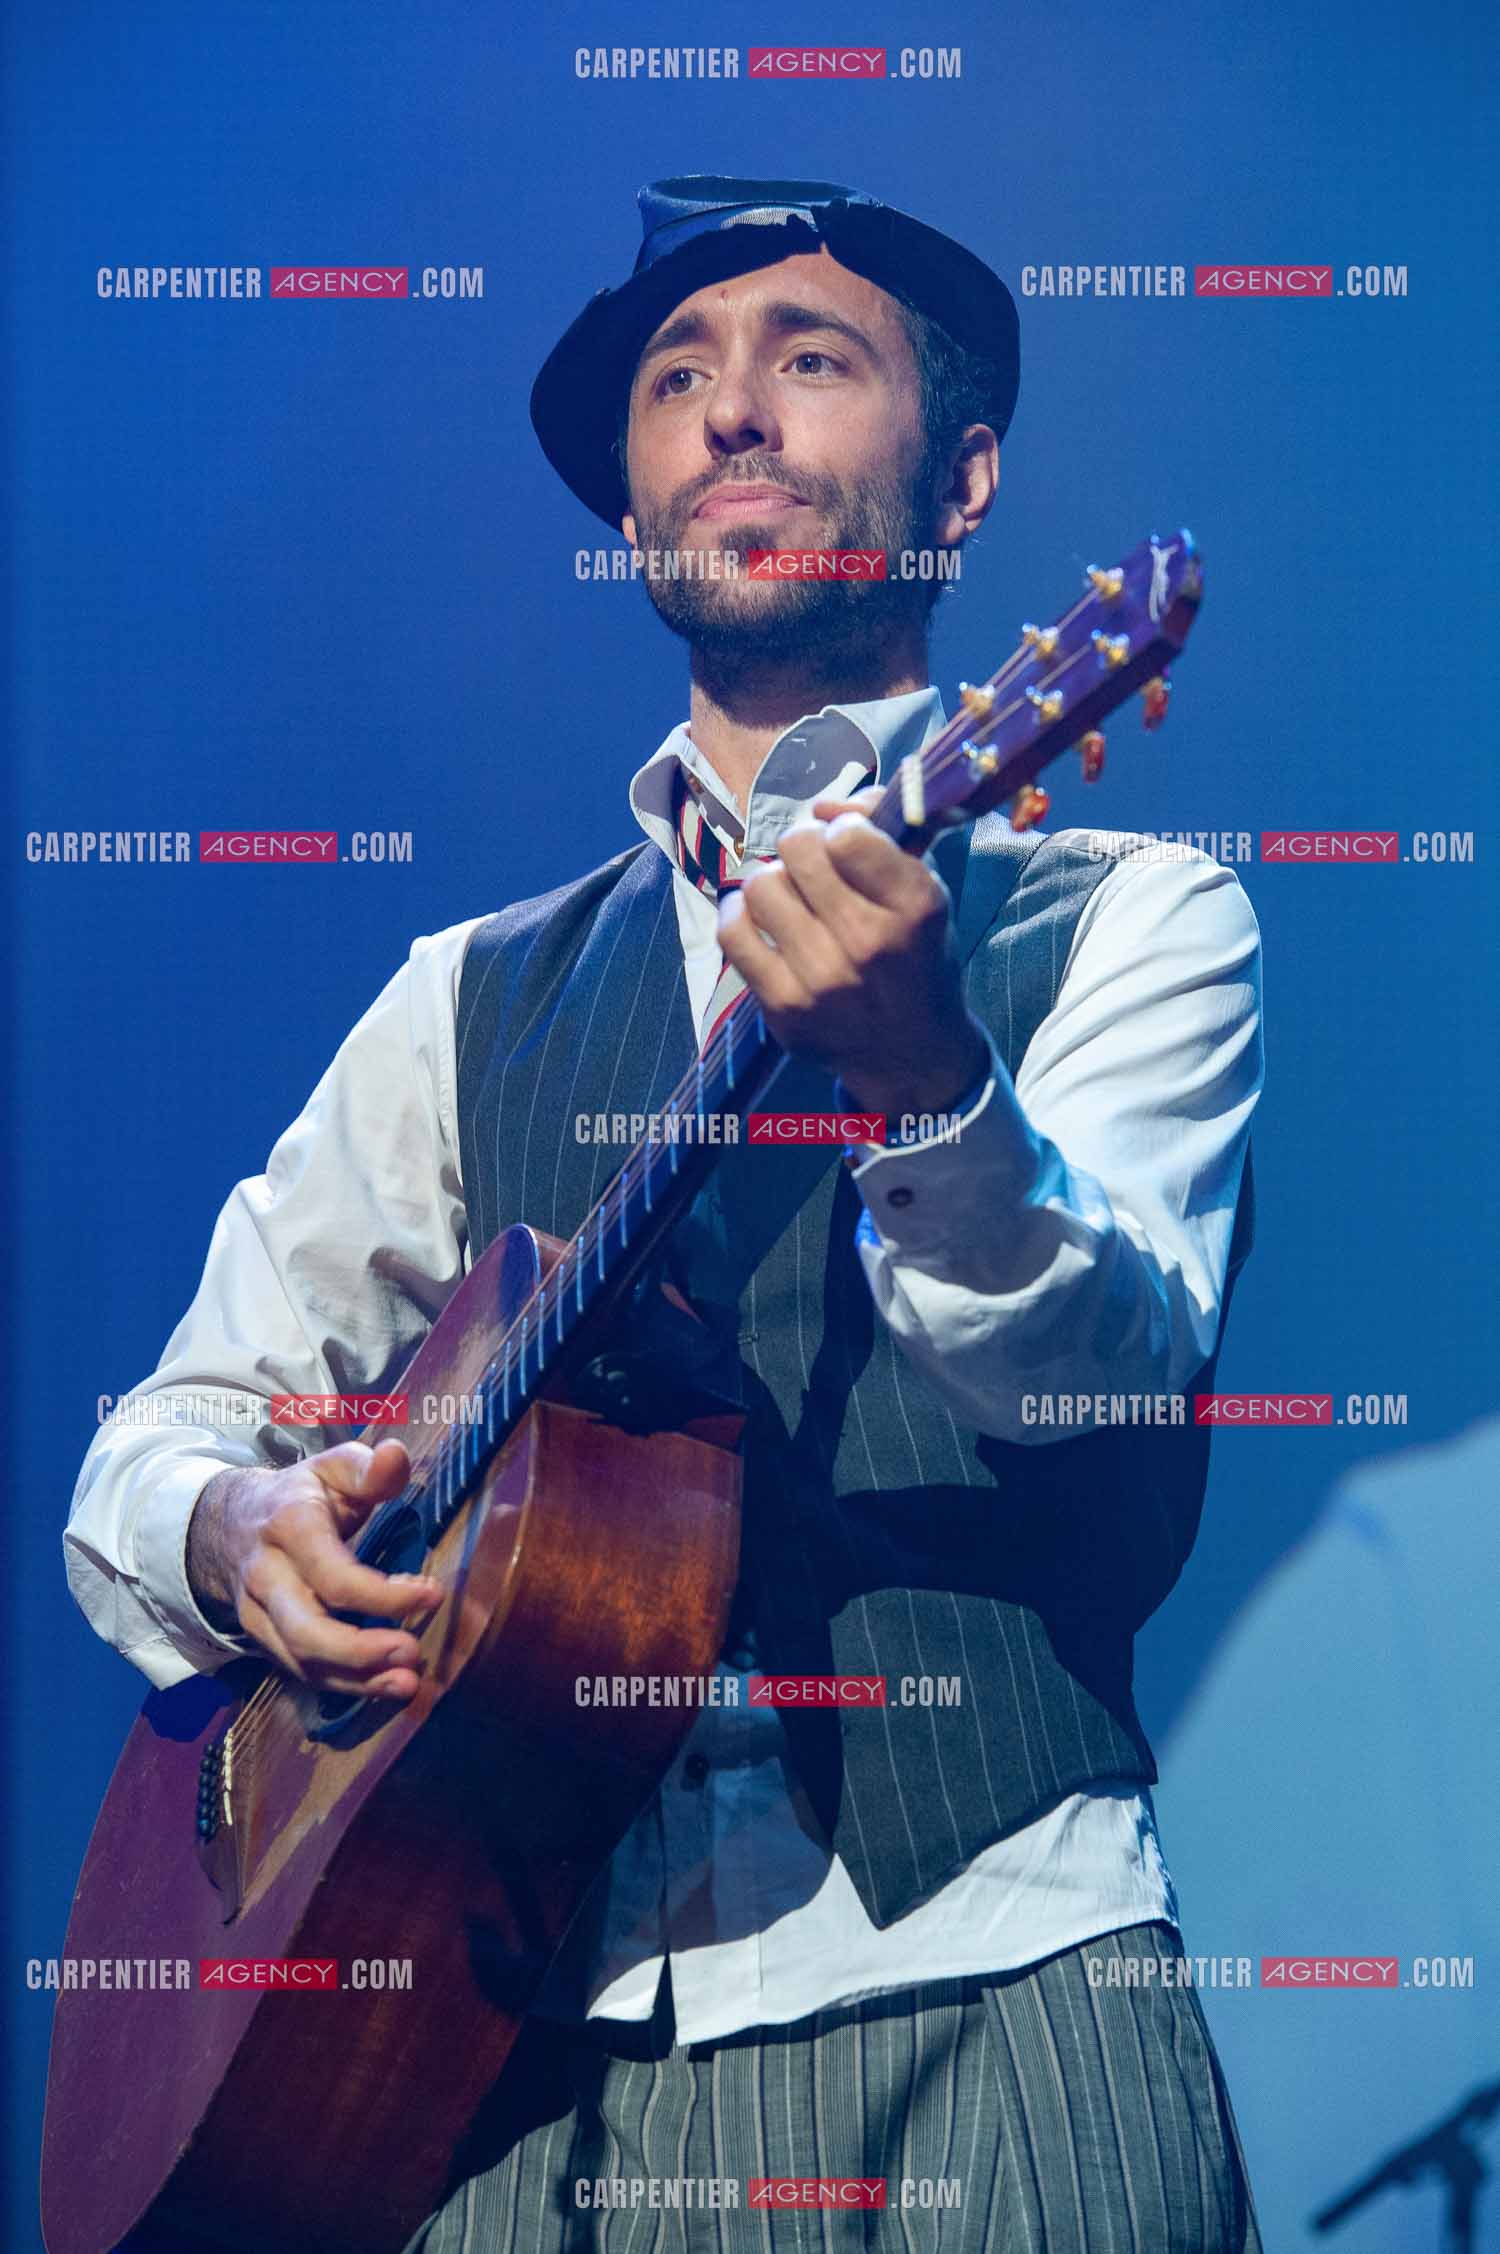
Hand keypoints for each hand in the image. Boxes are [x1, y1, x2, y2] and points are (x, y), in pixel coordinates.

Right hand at [186, 1439, 441, 1701]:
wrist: (232, 1524)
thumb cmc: (301, 1496)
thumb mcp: (333, 1468)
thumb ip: (368, 1468)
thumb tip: (396, 1456)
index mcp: (288, 1526)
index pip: (332, 1574)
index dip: (382, 1595)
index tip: (433, 1594)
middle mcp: (266, 1575)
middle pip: (306, 1630)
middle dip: (360, 1651)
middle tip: (413, 1653)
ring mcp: (258, 1613)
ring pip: (302, 1660)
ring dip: (357, 1679)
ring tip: (408, 1683)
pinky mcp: (263, 1639)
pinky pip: (300, 1671)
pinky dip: (344, 1685)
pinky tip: (384, 1685)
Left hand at [717, 788, 988, 1119]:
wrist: (911, 1053)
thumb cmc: (915, 955)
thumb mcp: (924, 890)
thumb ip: (883, 832)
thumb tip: (824, 806)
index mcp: (915, 907)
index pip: (850, 835)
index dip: (841, 830)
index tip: (846, 847)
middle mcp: (869, 943)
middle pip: (799, 849)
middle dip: (803, 849)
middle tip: (812, 869)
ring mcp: (822, 979)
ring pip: (762, 885)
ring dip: (772, 882)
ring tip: (790, 899)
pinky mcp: (783, 1006)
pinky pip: (733, 931)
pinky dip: (738, 914)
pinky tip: (757, 918)